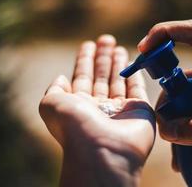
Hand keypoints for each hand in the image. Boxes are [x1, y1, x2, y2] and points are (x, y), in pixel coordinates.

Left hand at [39, 35, 154, 186]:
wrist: (102, 152)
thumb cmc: (75, 127)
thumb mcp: (52, 105)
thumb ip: (54, 90)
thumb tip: (61, 78)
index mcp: (79, 105)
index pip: (82, 77)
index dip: (85, 60)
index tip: (89, 43)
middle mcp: (99, 107)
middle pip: (102, 76)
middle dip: (103, 58)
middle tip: (106, 39)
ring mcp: (120, 109)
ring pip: (119, 80)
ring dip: (119, 63)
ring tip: (118, 46)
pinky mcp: (139, 111)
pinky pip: (137, 88)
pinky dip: (136, 75)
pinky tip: (133, 62)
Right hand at [138, 20, 191, 169]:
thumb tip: (167, 131)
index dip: (164, 33)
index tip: (143, 49)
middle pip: (181, 76)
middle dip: (168, 100)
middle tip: (164, 126)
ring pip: (186, 100)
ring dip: (177, 122)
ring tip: (177, 150)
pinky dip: (187, 131)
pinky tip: (186, 152)